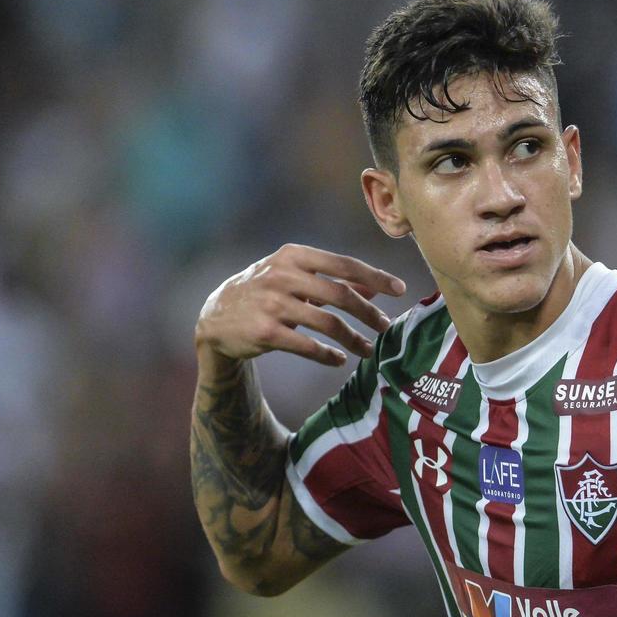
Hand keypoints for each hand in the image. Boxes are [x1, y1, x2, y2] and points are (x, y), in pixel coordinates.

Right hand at [195, 244, 405, 365]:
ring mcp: (272, 304)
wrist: (216, 317)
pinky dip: (328, 355)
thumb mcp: (295, 276)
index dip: (375, 277)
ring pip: (327, 324)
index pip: (344, 264)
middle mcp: (282, 276)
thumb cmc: (265, 292)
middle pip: (340, 295)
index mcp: (294, 256)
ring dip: (353, 339)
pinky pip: (308, 346)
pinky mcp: (265, 333)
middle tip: (387, 328)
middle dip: (369, 313)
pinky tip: (339, 359)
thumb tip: (374, 285)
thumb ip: (333, 279)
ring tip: (368, 350)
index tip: (400, 289)